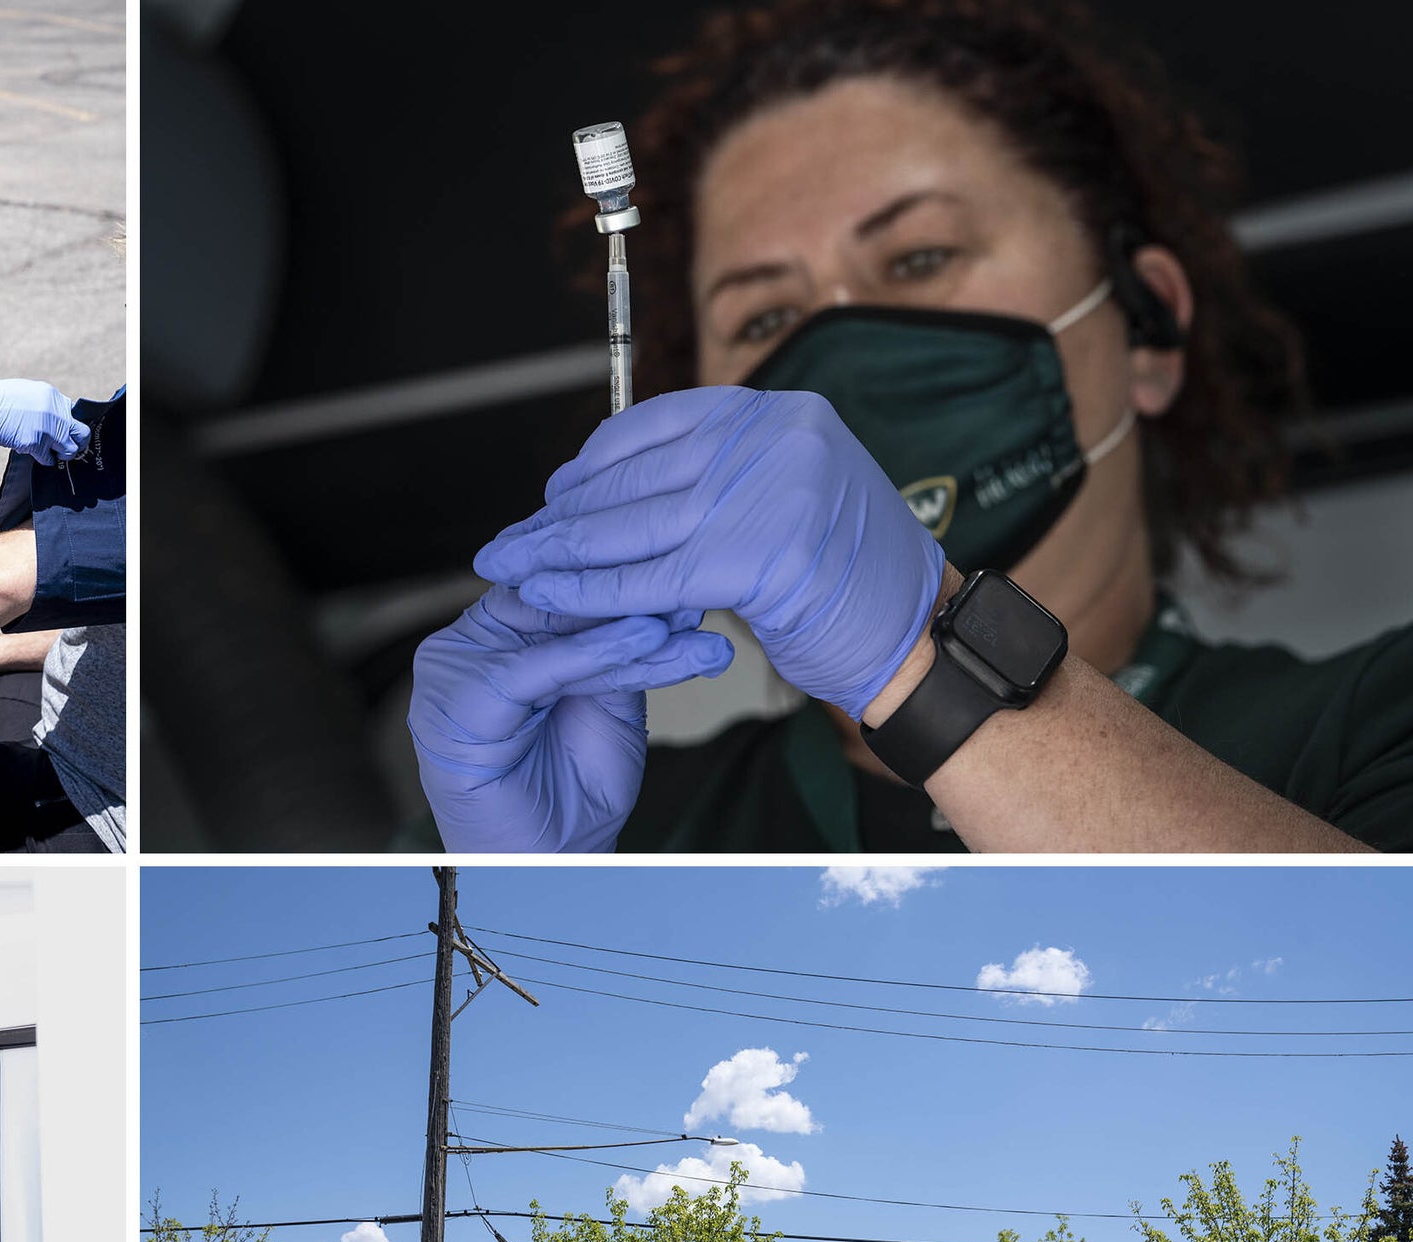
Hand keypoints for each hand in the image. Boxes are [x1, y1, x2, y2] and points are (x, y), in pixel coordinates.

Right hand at [0, 378, 89, 464]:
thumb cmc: (0, 399)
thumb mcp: (29, 391)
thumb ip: (46, 402)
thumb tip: (57, 415)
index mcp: (53, 396)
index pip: (75, 413)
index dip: (71, 424)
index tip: (67, 431)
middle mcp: (54, 412)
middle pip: (81, 433)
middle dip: (77, 442)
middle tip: (68, 446)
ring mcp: (46, 429)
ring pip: (69, 449)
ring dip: (64, 454)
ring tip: (55, 453)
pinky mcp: (34, 444)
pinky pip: (49, 459)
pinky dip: (46, 460)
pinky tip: (38, 455)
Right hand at [410, 588, 731, 851]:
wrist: (549, 866)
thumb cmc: (571, 794)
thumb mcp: (609, 703)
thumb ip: (617, 648)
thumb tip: (667, 592)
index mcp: (492, 637)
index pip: (557, 587)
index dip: (621, 581)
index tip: (692, 576)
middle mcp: (464, 646)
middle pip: (551, 600)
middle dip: (627, 598)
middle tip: (698, 589)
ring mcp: (451, 671)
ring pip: (546, 628)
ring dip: (622, 623)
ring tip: (684, 617)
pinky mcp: (454, 703)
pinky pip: (532, 669)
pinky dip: (593, 655)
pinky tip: (646, 640)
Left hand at [475, 387, 943, 720]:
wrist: (916, 643)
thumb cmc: (848, 585)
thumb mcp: (784, 500)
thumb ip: (715, 481)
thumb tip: (613, 487)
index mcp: (780, 413)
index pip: (659, 425)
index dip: (596, 463)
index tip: (554, 492)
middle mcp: (776, 438)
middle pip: (639, 477)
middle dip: (564, 517)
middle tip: (509, 541)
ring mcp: (770, 492)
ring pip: (635, 527)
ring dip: (563, 556)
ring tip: (513, 572)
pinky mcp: (757, 557)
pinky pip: (650, 578)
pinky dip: (593, 594)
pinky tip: (550, 601)